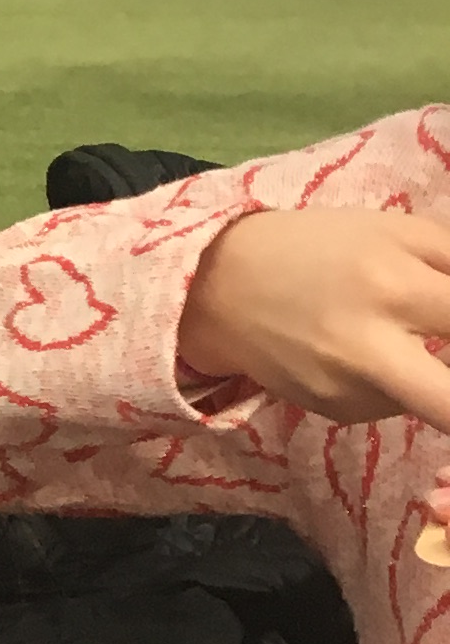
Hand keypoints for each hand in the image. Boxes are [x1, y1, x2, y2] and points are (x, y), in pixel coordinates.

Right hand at [177, 208, 449, 457]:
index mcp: (396, 286)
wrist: (216, 287)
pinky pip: (392, 403)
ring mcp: (354, 390)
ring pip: (430, 399)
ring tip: (396, 339)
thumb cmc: (316, 246)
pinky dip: (394, 384)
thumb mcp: (391, 230)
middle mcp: (376, 348)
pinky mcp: (338, 413)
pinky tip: (359, 355)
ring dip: (432, 376)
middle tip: (447, 367)